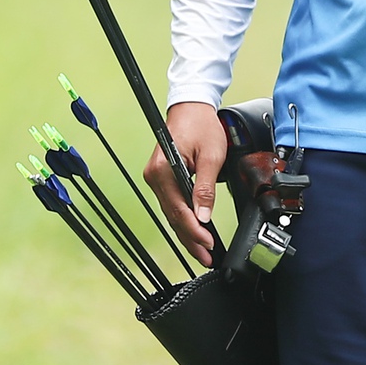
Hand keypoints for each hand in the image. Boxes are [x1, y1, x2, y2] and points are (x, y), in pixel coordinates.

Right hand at [146, 102, 224, 266]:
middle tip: (206, 257)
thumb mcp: (210, 156)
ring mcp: (156, 178)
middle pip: (173, 216)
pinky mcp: (162, 178)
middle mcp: (154, 176)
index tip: (208, 245)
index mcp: (163, 170)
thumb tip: (204, 215)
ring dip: (187, 232)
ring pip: (172, 213)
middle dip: (190, 238)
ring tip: (202, 251)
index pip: (178, 209)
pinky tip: (193, 231)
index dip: (194, 231)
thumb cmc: (200, 125)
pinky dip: (183, 219)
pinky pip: (172, 204)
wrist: (191, 107)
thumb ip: (205, 187)